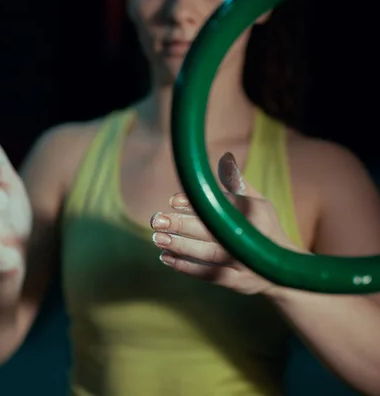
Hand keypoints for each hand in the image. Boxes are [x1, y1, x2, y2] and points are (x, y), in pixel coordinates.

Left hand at [150, 153, 299, 295]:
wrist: (284, 270)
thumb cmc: (263, 228)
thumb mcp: (259, 203)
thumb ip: (238, 183)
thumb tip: (225, 157)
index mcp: (256, 214)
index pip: (223, 205)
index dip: (197, 203)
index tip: (172, 200)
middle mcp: (252, 238)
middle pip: (214, 231)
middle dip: (183, 226)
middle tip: (157, 220)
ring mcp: (246, 262)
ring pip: (209, 255)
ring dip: (181, 247)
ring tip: (157, 238)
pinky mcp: (239, 283)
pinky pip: (209, 275)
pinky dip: (186, 267)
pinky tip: (166, 257)